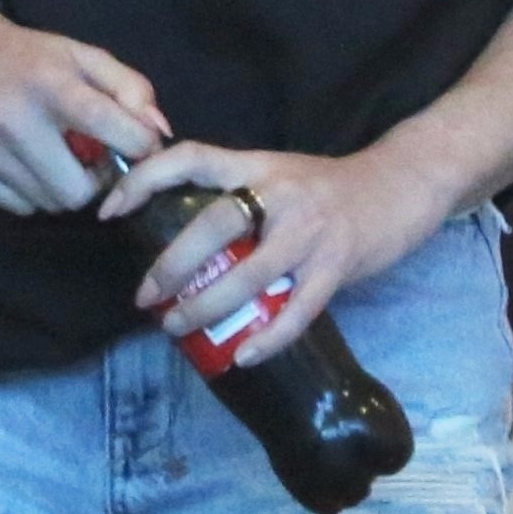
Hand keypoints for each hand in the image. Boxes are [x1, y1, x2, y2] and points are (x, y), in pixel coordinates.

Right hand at [0, 4, 164, 214]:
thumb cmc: (33, 58)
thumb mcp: (84, 57)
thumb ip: (130, 88)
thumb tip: (158, 133)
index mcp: (48, 81)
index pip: (106, 125)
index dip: (137, 145)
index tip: (141, 147)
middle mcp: (10, 116)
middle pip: (76, 190)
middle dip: (94, 182)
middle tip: (92, 162)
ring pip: (47, 204)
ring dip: (62, 188)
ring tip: (58, 159)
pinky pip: (18, 207)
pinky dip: (32, 193)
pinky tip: (28, 164)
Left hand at [100, 137, 449, 362]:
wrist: (404, 183)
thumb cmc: (332, 188)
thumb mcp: (279, 175)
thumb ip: (237, 197)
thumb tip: (182, 238)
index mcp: (257, 165)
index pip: (188, 158)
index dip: (143, 179)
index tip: (108, 210)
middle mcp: (280, 193)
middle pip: (213, 225)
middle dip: (171, 265)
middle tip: (145, 297)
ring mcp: (311, 230)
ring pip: (250, 273)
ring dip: (207, 306)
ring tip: (177, 328)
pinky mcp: (338, 264)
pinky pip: (297, 309)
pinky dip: (268, 337)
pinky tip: (242, 355)